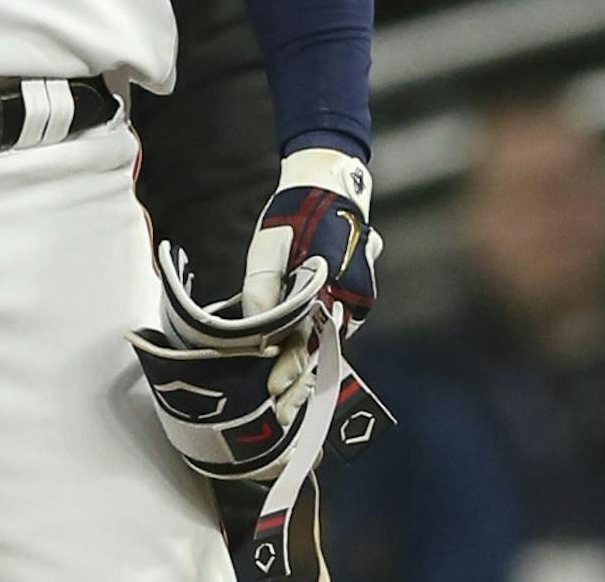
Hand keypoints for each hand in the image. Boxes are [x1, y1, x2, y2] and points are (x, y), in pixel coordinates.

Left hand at [242, 147, 377, 418]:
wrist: (328, 187)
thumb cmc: (295, 214)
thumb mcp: (269, 245)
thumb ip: (263, 287)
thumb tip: (253, 329)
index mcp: (329, 290)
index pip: (307, 341)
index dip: (290, 368)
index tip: (274, 391)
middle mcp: (346, 303)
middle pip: (319, 354)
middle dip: (299, 386)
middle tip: (278, 416)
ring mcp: (351, 304)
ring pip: (326, 349)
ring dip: (308, 377)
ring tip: (286, 408)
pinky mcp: (348, 301)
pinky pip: (330, 336)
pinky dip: (316, 358)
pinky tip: (299, 378)